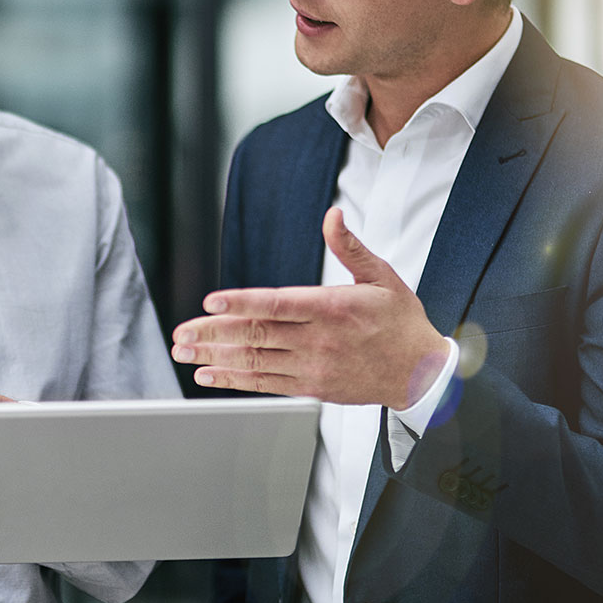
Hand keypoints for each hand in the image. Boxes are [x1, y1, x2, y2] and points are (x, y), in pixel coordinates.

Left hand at [171, 207, 449, 408]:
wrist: (423, 375)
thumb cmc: (401, 322)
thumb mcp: (382, 277)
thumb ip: (350, 247)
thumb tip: (333, 215)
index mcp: (333, 308)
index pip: (279, 304)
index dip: (241, 303)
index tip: (210, 302)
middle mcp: (319, 339)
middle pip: (257, 335)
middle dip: (213, 334)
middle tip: (180, 333)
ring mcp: (313, 366)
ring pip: (256, 361)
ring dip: (215, 357)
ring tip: (184, 352)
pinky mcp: (312, 386)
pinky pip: (266, 383)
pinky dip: (235, 379)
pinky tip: (209, 374)